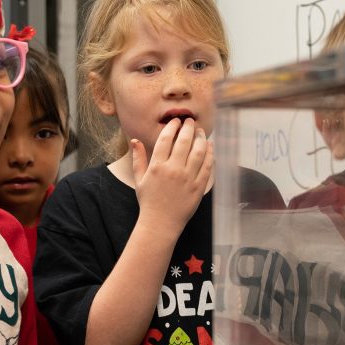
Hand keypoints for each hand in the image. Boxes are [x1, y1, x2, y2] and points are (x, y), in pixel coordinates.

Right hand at [132, 118, 213, 234]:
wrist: (160, 223)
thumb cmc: (149, 201)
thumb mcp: (139, 179)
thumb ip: (138, 158)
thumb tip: (134, 140)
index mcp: (157, 166)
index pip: (166, 139)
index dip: (172, 126)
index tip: (175, 121)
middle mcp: (173, 170)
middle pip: (183, 141)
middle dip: (187, 127)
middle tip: (189, 121)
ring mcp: (187, 178)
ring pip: (198, 151)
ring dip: (201, 138)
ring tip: (200, 132)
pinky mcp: (198, 187)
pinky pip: (207, 166)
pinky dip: (210, 154)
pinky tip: (209, 147)